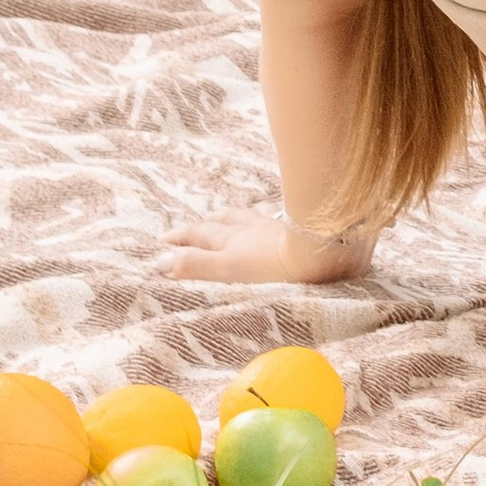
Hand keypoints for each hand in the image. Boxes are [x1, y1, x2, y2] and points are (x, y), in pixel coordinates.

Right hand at [164, 204, 375, 285]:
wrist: (327, 247)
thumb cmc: (278, 264)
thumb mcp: (229, 268)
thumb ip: (196, 267)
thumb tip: (157, 263)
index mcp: (234, 241)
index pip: (201, 237)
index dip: (181, 239)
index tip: (163, 239)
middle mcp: (252, 229)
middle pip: (222, 223)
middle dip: (202, 226)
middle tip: (191, 226)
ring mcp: (277, 226)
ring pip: (249, 217)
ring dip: (232, 217)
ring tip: (225, 217)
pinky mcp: (301, 227)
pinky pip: (277, 218)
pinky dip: (267, 216)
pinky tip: (272, 216)